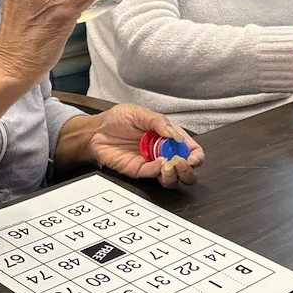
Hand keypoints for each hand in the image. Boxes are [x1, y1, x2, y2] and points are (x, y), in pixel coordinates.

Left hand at [88, 104, 203, 187]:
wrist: (96, 130)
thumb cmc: (118, 119)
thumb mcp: (140, 113)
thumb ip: (159, 123)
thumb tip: (176, 135)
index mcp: (169, 137)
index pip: (191, 150)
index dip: (196, 156)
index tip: (193, 156)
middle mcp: (164, 153)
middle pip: (187, 170)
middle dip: (189, 169)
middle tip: (182, 162)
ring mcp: (152, 164)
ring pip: (172, 179)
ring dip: (176, 175)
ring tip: (171, 164)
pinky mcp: (139, 171)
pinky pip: (153, 176)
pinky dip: (158, 172)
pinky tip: (159, 164)